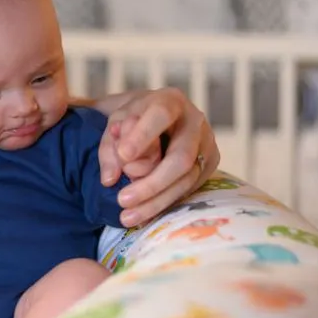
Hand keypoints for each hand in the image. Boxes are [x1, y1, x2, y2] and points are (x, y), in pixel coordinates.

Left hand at [98, 87, 219, 226]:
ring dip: (155, 202)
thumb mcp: (115, 123)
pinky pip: (188, 190)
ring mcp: (206, 145)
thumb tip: (110, 179)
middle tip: (122, 199)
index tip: (123, 156)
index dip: (143, 136)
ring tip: (127, 216)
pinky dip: (162, 205)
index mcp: (171, 101)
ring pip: (186, 180)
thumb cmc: (132, 120)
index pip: (160, 115)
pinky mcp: (208, 166)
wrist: (155, 120)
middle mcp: (195, 122)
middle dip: (151, 183)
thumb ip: (109, 146)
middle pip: (180, 157)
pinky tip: (141, 216)